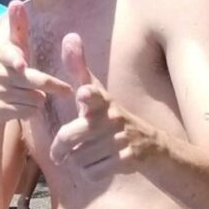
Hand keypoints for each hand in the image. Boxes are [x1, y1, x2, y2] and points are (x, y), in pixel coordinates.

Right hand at [0, 1, 70, 122]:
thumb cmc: (9, 70)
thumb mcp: (13, 47)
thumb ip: (17, 26)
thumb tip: (15, 1)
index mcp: (3, 54)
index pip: (10, 55)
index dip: (16, 60)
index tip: (21, 65)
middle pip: (33, 80)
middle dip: (51, 85)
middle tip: (68, 91)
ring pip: (34, 97)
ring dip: (39, 98)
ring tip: (32, 95)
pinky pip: (28, 111)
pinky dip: (31, 111)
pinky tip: (24, 108)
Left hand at [50, 33, 150, 178]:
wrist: (150, 146)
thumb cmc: (110, 116)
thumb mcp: (96, 91)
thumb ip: (79, 67)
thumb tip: (70, 35)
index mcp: (101, 101)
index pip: (94, 95)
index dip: (88, 96)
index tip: (83, 94)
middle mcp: (112, 118)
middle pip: (70, 137)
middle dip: (60, 149)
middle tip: (59, 154)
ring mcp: (121, 139)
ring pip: (79, 158)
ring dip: (79, 161)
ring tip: (89, 154)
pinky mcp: (128, 158)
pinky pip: (93, 172)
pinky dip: (92, 173)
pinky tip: (101, 165)